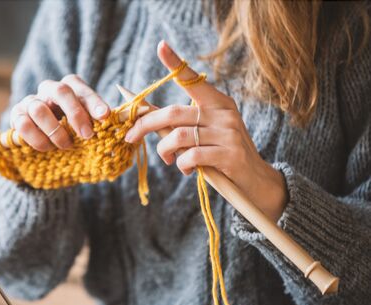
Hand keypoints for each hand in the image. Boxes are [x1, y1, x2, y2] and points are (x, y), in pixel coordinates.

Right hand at [10, 75, 109, 150]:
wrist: (47, 141)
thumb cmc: (73, 130)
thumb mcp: (89, 124)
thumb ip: (99, 120)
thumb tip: (114, 121)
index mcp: (70, 87)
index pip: (81, 88)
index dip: (94, 102)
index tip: (105, 116)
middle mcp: (49, 89)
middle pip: (61, 91)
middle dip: (76, 114)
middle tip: (87, 135)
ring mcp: (31, 101)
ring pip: (39, 109)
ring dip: (55, 131)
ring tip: (66, 146)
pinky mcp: (17, 116)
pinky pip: (23, 125)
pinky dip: (37, 139)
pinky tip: (48, 148)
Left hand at [125, 41, 286, 221]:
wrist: (254, 179)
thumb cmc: (222, 154)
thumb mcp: (205, 133)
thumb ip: (181, 123)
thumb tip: (146, 114)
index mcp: (217, 102)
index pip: (193, 79)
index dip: (175, 63)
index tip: (160, 46)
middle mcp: (224, 113)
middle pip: (174, 112)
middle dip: (145, 125)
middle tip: (130, 136)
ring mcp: (228, 133)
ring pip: (179, 136)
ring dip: (164, 150)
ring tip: (168, 159)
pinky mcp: (230, 154)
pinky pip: (192, 156)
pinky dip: (181, 164)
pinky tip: (185, 169)